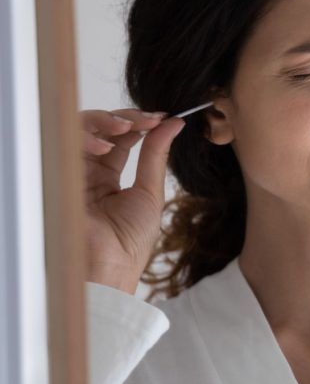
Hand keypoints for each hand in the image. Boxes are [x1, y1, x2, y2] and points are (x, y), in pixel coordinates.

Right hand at [81, 108, 185, 293]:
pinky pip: (69, 144)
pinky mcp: (61, 174)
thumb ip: (156, 156)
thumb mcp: (150, 192)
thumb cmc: (129, 241)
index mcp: (110, 179)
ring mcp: (74, 172)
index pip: (124, 139)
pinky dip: (88, 136)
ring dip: (107, 121)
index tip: (162, 117)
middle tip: (149, 119)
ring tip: (130, 127)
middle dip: (127, 118)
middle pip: (103, 129)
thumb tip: (174, 124)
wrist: (108, 266)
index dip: (142, 125)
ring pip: (83, 129)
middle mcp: (89, 173)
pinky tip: (106, 145)